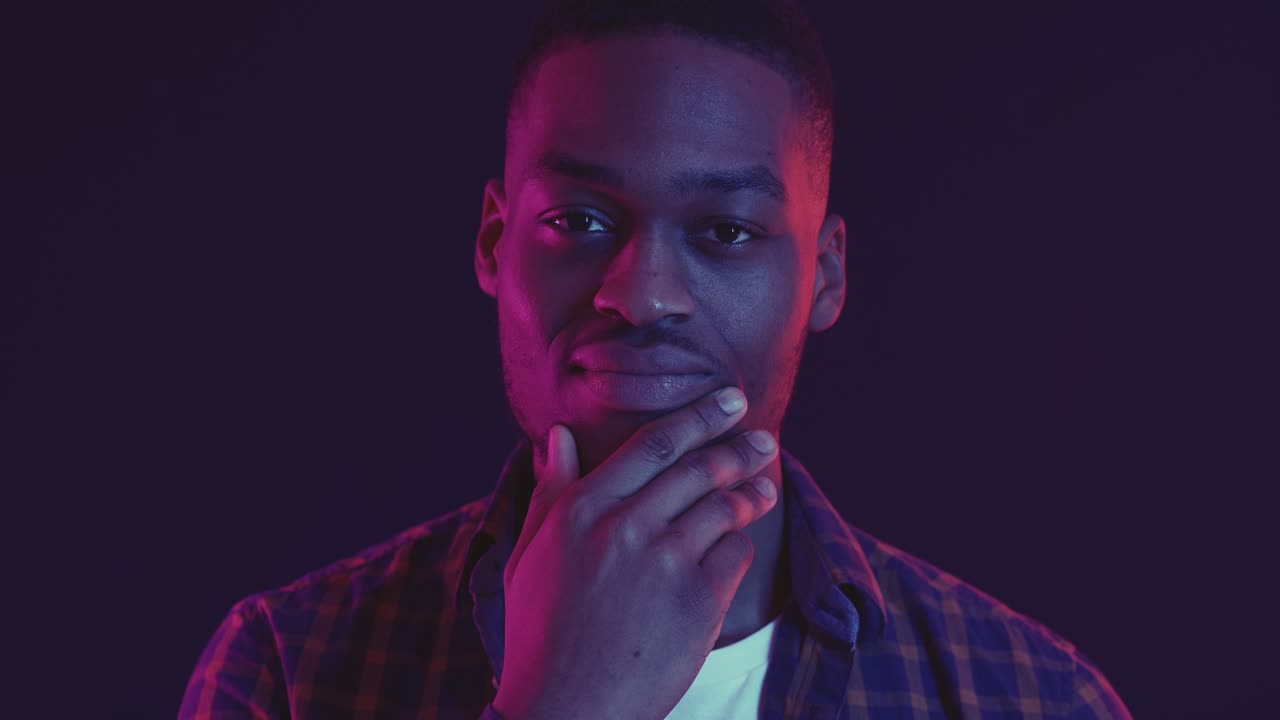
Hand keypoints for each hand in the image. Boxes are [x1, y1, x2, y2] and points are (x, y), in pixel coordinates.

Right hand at [492, 386, 778, 719]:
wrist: (566, 711)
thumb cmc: (540, 635)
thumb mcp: (529, 556)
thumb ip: (549, 491)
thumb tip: (556, 436)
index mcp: (579, 510)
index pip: (651, 445)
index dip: (698, 417)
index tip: (729, 400)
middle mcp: (623, 526)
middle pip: (698, 468)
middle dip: (739, 449)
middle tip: (764, 441)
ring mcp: (663, 562)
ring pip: (724, 507)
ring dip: (751, 494)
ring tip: (765, 490)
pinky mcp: (697, 601)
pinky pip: (734, 555)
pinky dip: (738, 548)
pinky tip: (735, 549)